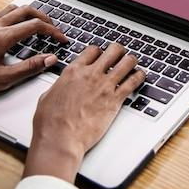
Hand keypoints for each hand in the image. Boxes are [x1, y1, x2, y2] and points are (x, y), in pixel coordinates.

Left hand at [0, 4, 67, 116]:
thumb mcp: (3, 79)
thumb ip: (29, 68)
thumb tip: (49, 59)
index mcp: (1, 38)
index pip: (34, 26)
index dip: (53, 31)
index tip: (62, 39)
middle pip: (27, 11)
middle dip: (45, 18)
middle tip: (55, 29)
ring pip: (15, 8)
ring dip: (31, 14)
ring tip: (41, 25)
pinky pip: (4, 13)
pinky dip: (18, 15)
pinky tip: (20, 27)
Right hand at [23, 43, 145, 182]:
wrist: (61, 139)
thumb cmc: (51, 122)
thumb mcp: (48, 96)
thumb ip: (60, 86)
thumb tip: (62, 85)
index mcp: (73, 71)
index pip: (93, 50)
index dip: (100, 51)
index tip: (102, 55)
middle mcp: (90, 75)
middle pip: (113, 51)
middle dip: (119, 51)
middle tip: (121, 55)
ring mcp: (104, 86)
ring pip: (127, 62)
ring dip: (131, 61)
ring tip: (133, 63)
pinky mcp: (115, 100)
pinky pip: (133, 82)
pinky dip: (139, 76)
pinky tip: (141, 75)